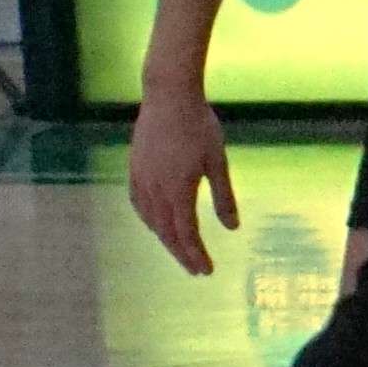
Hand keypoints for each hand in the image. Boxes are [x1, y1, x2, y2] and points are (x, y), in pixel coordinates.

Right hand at [125, 79, 244, 276]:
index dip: (196, 254)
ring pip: (150, 220)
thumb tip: (232, 228)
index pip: (186, 233)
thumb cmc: (200, 126)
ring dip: (165, 238)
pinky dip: (148, 219)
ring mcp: (142, 179)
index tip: (207, 271)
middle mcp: (156, 189)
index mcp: (179, 190)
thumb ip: (224, 197)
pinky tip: (154, 222)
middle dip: (181, 253)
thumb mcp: (218, 162)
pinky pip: (138, 203)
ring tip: (178, 249)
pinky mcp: (135, 168)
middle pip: (166, 232)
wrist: (169, 96)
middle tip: (195, 270)